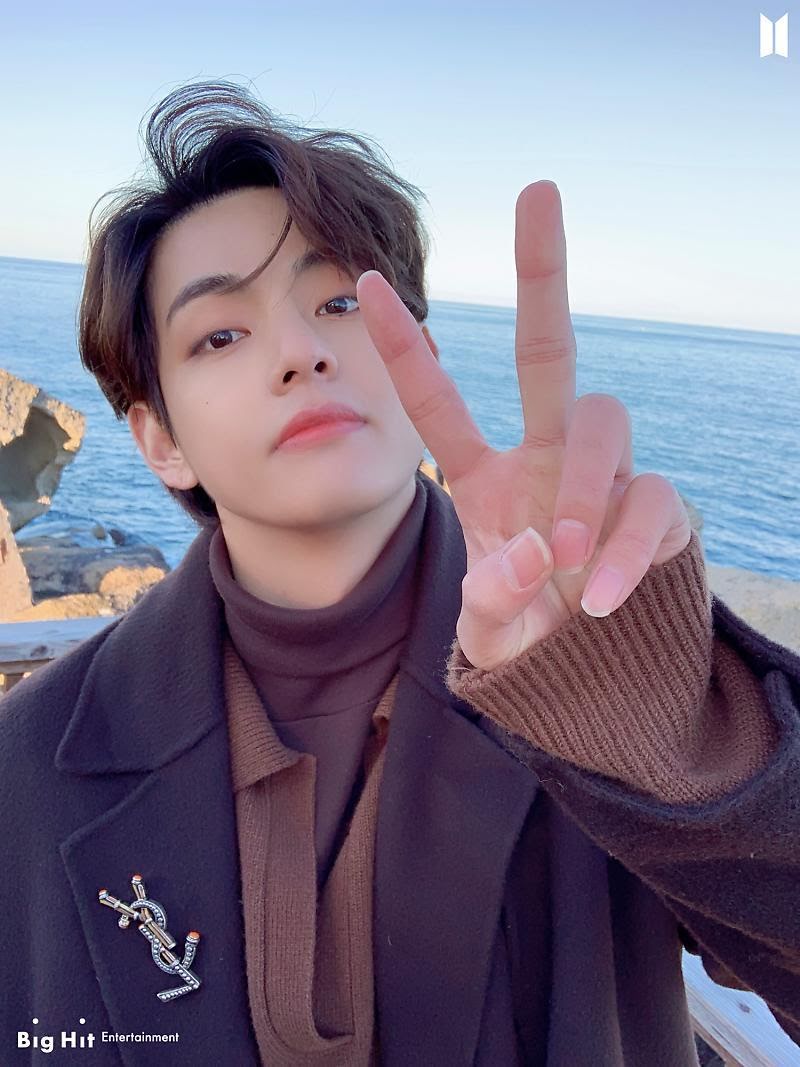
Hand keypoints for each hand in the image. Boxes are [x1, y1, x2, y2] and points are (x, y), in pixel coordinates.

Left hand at [356, 181, 691, 671]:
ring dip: (582, 486)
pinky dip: (629, 549)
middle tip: (538, 189)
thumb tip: (537, 555)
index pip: (439, 403)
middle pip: (548, 350)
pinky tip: (601, 596)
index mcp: (486, 476)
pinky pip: (653, 501)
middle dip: (542, 273)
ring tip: (564, 557)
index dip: (405, 348)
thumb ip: (490, 603)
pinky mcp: (656, 509)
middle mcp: (546, 458)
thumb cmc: (528, 633)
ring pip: (604, 421)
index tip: (360, 282)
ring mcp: (603, 478)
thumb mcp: (489, 628)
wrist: (590, 670)